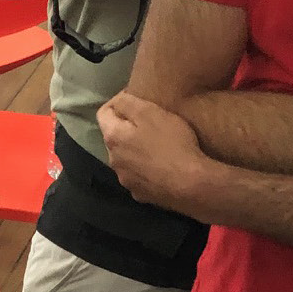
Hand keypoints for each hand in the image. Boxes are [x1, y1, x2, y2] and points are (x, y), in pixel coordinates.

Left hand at [97, 92, 209, 212]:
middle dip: (126, 128)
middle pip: (114, 138)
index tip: (134, 97)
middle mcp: (113, 160)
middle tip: (148, 122)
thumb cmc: (171, 143)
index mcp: (113, 137)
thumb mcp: (150, 112)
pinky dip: (145, 170)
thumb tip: (118, 100)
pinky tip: (160, 168)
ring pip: (125, 159)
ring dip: (135, 151)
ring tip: (155, 146)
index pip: (103, 113)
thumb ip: (128, 103)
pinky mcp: (139, 194)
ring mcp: (125, 180)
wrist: (190, 184)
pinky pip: (138, 177)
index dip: (116, 102)